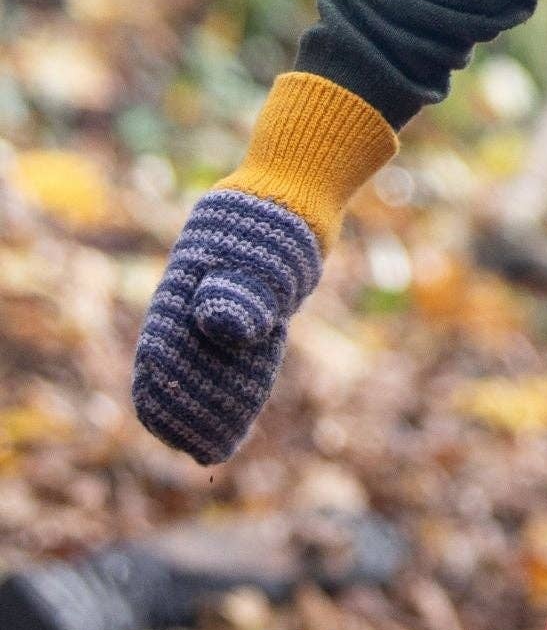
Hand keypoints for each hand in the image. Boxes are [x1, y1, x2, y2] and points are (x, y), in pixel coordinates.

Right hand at [131, 188, 324, 465]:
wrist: (299, 179)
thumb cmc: (277, 214)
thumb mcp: (261, 250)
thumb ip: (243, 289)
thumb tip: (224, 331)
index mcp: (187, 283)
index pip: (165, 349)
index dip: (163, 392)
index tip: (164, 429)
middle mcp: (201, 296)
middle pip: (185, 363)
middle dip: (188, 408)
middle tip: (195, 450)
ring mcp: (228, 300)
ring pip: (213, 362)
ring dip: (213, 403)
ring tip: (213, 446)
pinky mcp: (258, 303)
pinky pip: (242, 352)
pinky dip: (239, 383)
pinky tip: (239, 414)